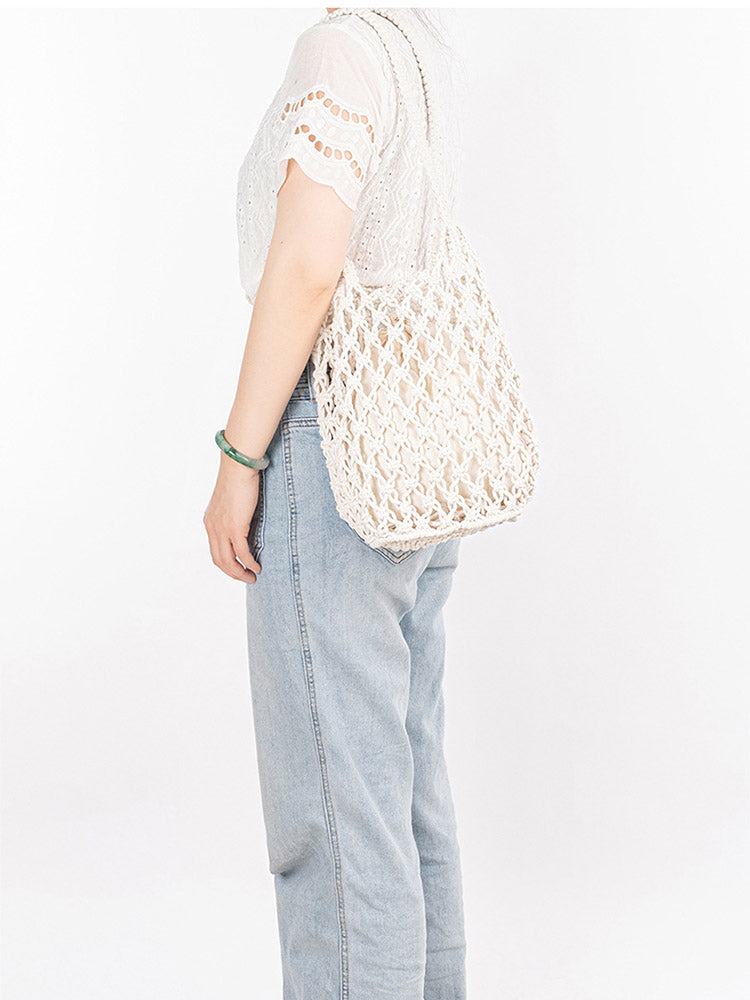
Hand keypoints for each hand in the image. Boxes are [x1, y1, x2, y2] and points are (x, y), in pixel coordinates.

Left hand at [203, 453, 263, 582]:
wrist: (238, 467)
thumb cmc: (238, 478)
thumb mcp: (233, 501)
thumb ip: (235, 515)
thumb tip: (247, 524)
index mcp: (210, 522)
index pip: (215, 551)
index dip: (227, 564)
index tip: (239, 568)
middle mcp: (213, 527)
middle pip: (219, 560)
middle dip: (233, 573)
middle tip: (247, 578)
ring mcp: (222, 528)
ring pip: (228, 561)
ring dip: (240, 573)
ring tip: (253, 576)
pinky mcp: (234, 527)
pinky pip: (242, 553)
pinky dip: (249, 563)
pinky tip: (257, 566)